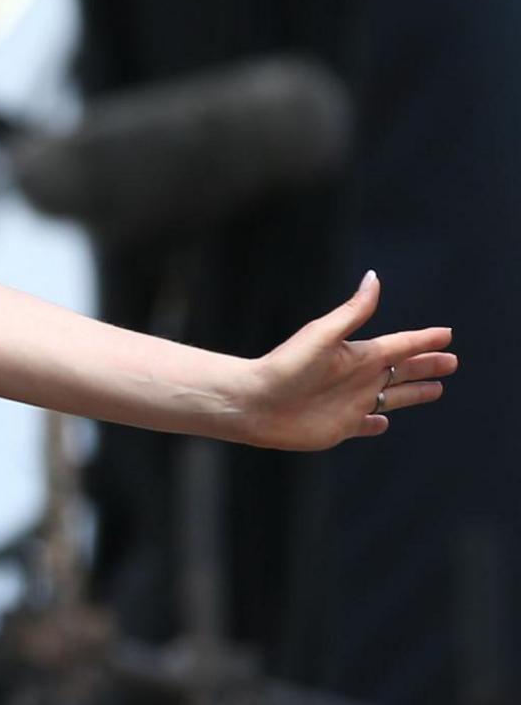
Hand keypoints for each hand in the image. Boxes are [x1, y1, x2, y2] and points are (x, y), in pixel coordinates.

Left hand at [241, 271, 457, 449]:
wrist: (253, 402)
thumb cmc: (285, 367)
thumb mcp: (323, 335)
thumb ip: (353, 311)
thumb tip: (373, 277)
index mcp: (358, 354)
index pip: (401, 344)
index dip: (424, 340)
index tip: (447, 333)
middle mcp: (358, 378)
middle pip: (403, 370)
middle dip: (428, 365)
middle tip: (452, 361)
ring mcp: (351, 403)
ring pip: (392, 397)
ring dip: (413, 393)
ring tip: (436, 389)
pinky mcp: (341, 426)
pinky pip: (365, 424)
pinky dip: (377, 423)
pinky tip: (384, 422)